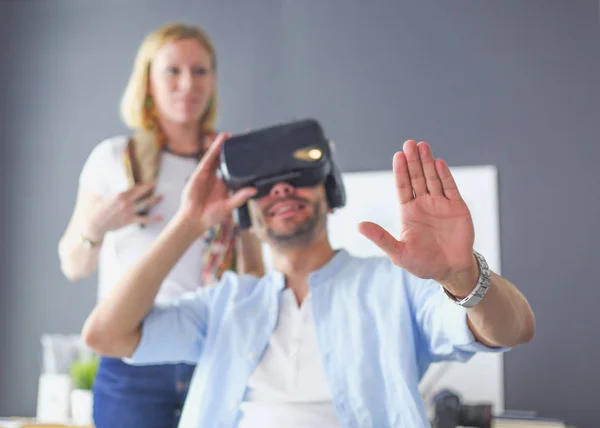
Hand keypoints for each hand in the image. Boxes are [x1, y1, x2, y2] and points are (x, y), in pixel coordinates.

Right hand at [84, 184, 163, 240]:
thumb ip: (109, 188)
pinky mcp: (130, 220)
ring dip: (154, 200)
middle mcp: (126, 202)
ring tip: (162, 197)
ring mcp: (129, 211)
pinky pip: (144, 219)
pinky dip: (153, 219)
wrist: (95, 224)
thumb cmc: (96, 208)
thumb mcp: (102, 195)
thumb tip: (111, 178)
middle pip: (141, 194)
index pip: (133, 187)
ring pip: (145, 204)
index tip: (146, 184)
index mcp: (119, 194)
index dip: (141, 185)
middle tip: (156, 185)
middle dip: (149, 189)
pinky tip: (161, 217)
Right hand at [177, 133, 256, 234]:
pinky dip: (215, 148)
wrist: (195, 219)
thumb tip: (254, 190)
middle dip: (232, 150)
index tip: (250, 152)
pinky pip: (209, 158)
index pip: (235, 169)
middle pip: (226, 160)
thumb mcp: (229, 205)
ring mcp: (208, 174)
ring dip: (223, 145)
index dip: (241, 160)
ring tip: (230, 135)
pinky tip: (220, 140)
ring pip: (217, 156)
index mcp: (226, 184)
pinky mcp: (200, 172)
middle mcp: (217, 177)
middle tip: (242, 139)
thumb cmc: (211, 215)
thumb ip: (240, 197)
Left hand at [358, 140, 477, 292]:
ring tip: (422, 146)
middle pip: (417, 178)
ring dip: (428, 163)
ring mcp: (441, 205)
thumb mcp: (398, 253)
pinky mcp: (457, 208)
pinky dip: (445, 176)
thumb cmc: (422, 264)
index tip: (398, 156)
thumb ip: (380, 238)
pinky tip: (439, 163)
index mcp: (408, 212)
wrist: (450, 271)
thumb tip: (359, 226)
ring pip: (433, 179)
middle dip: (413, 161)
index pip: (403, 187)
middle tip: (409, 143)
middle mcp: (423, 204)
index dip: (400, 171)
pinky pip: (450, 188)